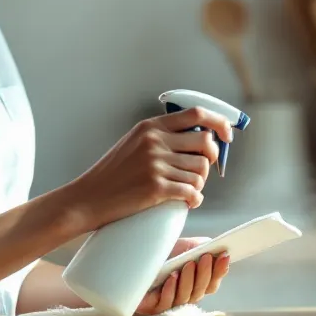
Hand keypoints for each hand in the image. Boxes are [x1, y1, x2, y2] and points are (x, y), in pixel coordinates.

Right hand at [65, 106, 232, 230]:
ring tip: (188, 188)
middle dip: (211, 158)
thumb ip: (160, 137)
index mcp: (150, 127)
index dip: (219, 123)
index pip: (196, 114)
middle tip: (202, 170)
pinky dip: (195, 199)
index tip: (228, 135)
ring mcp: (156, 164)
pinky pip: (192, 191)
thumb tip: (199, 139)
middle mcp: (154, 141)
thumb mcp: (133, 143)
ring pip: (201, 171)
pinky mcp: (156, 188)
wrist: (88, 198)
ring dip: (200, 182)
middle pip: (205, 143)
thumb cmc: (112, 174)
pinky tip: (188, 201)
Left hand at [135, 237, 229, 315]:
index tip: (225, 255)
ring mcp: (169, 304)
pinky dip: (170, 289)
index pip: (211, 283)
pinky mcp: (153, 308)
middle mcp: (183, 296)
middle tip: (206, 257)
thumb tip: (212, 245)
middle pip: (200, 290)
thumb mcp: (178, 247)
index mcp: (192, 285)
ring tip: (189, 263)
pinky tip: (172, 277)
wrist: (127, 265)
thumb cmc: (156, 257)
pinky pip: (165, 302)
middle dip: (205, 273)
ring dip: (189, 280)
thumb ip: (196, 247)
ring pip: (185, 296)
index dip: (220, 271)